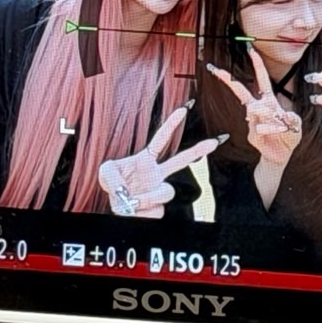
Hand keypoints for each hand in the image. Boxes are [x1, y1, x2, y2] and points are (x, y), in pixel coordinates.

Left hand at [98, 103, 226, 217]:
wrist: (118, 207)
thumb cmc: (114, 185)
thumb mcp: (106, 172)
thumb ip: (111, 173)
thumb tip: (126, 188)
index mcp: (146, 160)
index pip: (161, 140)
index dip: (171, 125)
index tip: (184, 109)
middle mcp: (157, 174)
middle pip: (181, 161)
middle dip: (198, 150)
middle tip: (215, 141)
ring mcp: (160, 191)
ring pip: (166, 192)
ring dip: (147, 198)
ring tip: (132, 202)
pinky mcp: (159, 209)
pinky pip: (154, 211)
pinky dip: (139, 213)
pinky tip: (133, 212)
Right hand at [207, 48, 301, 167]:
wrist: (282, 156)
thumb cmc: (289, 136)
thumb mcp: (296, 123)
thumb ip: (291, 117)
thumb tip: (280, 114)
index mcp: (269, 101)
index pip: (262, 79)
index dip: (257, 64)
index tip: (250, 50)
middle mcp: (259, 108)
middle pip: (241, 90)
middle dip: (228, 80)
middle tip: (215, 69)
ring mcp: (253, 120)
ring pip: (256, 109)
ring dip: (271, 116)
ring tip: (282, 126)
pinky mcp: (251, 133)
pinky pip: (260, 126)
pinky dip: (272, 129)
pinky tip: (277, 133)